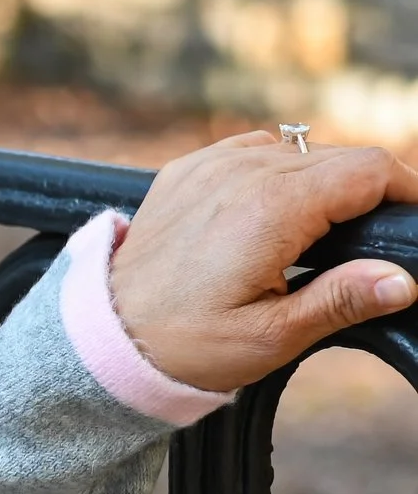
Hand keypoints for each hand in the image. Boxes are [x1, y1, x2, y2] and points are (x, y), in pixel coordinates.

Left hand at [111, 130, 417, 392]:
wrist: (106, 333)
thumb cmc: (186, 344)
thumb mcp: (273, 335)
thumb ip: (342, 299)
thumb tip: (402, 279)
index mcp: (271, 209)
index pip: (368, 170)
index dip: (407, 190)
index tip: (413, 222)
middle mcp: (239, 173)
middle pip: (339, 156)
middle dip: (372, 190)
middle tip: (378, 238)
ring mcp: (208, 166)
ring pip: (297, 149)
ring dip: (324, 179)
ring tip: (332, 230)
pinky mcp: (185, 170)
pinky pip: (252, 150)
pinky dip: (278, 170)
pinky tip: (279, 212)